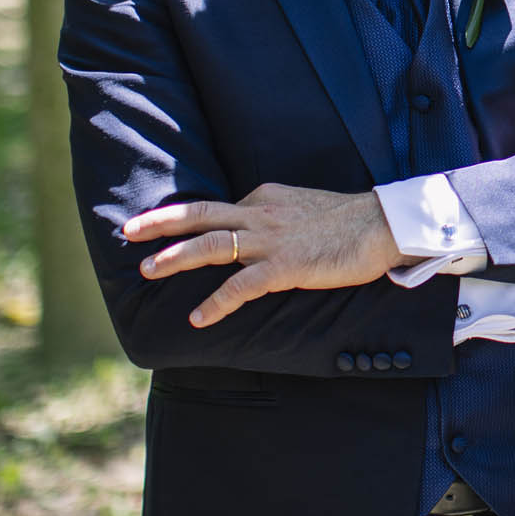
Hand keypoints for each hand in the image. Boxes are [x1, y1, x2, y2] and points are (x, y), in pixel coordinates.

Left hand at [125, 183, 404, 328]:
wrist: (386, 225)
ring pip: (211, 244)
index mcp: (266, 197)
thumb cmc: (352, 221)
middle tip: (128, 231)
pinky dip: (215, 302)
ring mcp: (271, 239)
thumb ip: (279, 217)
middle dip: (159, 223)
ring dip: (175, 258)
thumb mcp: (306, 208)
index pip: (220, 209)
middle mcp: (262, 213)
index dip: (190, 222)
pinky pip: (240, 286)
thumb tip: (259, 231)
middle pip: (200, 214)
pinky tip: (198, 317)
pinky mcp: (285, 266)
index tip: (165, 231)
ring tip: (148, 270)